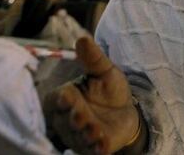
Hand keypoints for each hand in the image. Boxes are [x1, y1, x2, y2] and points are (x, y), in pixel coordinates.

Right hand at [45, 37, 139, 153]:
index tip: (66, 96)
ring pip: (79, 137)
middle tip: (80, 115)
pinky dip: (96, 149)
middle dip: (74, 118)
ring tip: (94, 130)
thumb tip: (83, 38)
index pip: (57, 99)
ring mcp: (79, 135)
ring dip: (85, 134)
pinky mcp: (94, 148)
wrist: (126, 112)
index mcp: (66, 97)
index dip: (60, 99)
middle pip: (67, 120)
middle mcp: (68, 118)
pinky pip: (92, 150)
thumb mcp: (105, 72)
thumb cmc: (109, 90)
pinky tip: (102, 146)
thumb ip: (94, 58)